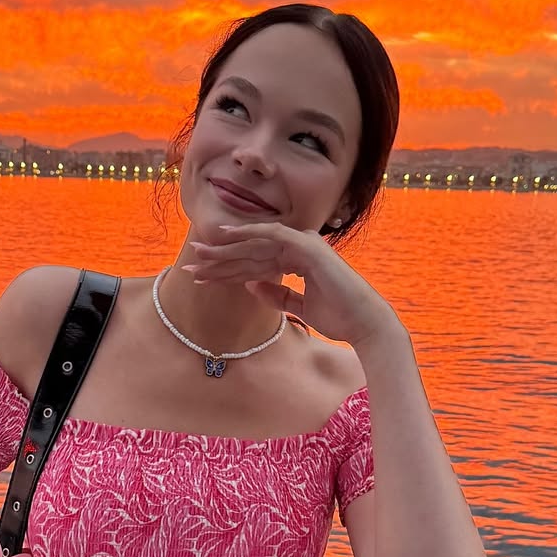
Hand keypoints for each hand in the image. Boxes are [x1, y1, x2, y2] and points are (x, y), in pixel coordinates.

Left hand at [187, 221, 395, 348]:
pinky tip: (227, 235)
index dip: (227, 271)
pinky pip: (272, 235)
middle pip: (251, 253)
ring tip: (199, 253)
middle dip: (220, 258)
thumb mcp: (299, 307)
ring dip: (226, 249)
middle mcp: (299, 248)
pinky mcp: (307, 246)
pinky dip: (249, 233)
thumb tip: (250, 285)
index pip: (255, 265)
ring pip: (256, 245)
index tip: (202, 277)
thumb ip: (277, 295)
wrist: (363, 323)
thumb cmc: (338, 317)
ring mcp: (304, 244)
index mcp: (297, 260)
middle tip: (192, 261)